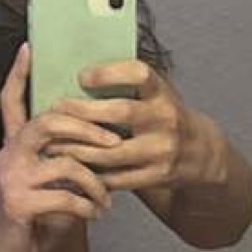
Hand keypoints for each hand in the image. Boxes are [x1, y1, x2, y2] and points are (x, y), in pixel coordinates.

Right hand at [0, 46, 120, 251]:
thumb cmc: (28, 223)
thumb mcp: (47, 188)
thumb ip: (63, 165)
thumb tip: (99, 148)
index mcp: (14, 148)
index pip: (11, 102)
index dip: (19, 74)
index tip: (29, 47)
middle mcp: (8, 156)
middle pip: (47, 121)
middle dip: (86, 128)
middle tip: (115, 143)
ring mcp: (11, 179)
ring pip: (66, 162)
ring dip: (96, 182)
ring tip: (108, 198)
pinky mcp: (18, 204)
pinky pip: (65, 196)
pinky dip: (88, 206)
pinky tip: (95, 215)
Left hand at [61, 60, 196, 195]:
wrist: (199, 154)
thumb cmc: (163, 116)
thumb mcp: (155, 94)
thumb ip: (127, 86)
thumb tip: (76, 75)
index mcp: (162, 93)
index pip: (140, 74)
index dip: (110, 73)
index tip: (83, 76)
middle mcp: (165, 119)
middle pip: (121, 113)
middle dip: (84, 111)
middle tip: (56, 109)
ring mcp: (161, 151)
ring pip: (112, 152)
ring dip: (78, 148)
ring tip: (52, 142)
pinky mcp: (156, 176)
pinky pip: (116, 178)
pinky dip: (91, 173)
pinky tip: (72, 166)